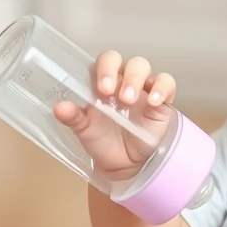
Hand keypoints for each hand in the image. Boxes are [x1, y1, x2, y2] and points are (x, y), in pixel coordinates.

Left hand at [53, 52, 176, 180]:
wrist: (125, 165)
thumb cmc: (104, 142)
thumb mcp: (86, 131)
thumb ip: (74, 118)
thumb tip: (59, 108)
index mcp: (103, 83)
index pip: (103, 63)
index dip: (103, 69)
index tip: (101, 88)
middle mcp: (123, 81)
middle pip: (123, 61)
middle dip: (117, 72)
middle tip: (110, 92)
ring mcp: (144, 89)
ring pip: (143, 67)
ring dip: (135, 79)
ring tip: (127, 100)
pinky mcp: (162, 100)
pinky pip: (167, 83)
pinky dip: (162, 88)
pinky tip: (153, 102)